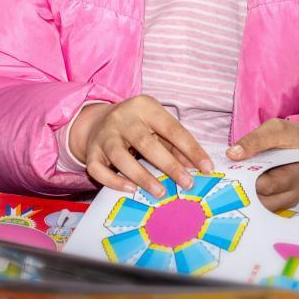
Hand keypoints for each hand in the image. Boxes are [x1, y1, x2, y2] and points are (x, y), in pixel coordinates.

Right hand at [70, 96, 213, 197]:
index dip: (191, 148)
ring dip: (142, 176)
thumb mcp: (158, 126)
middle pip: (145, 142)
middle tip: (187, 183)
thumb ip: (176, 145)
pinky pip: (98, 169)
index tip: (207, 168)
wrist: (99, 120)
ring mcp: (104, 135)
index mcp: (144, 107)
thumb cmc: (138, 125)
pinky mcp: (92, 151)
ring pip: (120, 156)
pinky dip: (113, 181)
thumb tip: (198, 167)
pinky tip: (131, 189)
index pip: (171, 128)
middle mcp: (122, 118)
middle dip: (169, 165)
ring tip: (161, 192)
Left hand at [227, 118, 298, 211]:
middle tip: (222, 179)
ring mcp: (285, 200)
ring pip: (259, 206)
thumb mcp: (276, 130)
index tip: (227, 173)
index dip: (245, 180)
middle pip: (261, 200)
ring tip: (227, 182)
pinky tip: (235, 185)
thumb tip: (232, 154)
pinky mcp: (278, 201)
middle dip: (241, 190)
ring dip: (242, 196)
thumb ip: (254, 140)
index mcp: (295, 174)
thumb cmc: (291, 137)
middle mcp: (292, 193)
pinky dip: (246, 197)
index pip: (267, 185)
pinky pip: (260, 206)